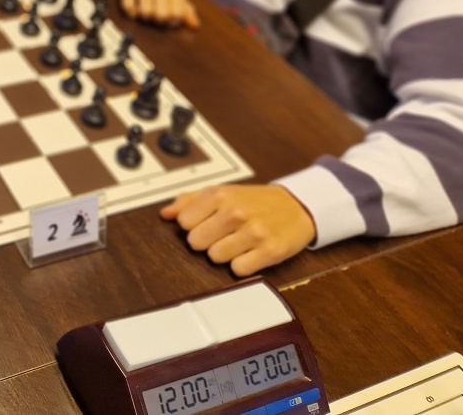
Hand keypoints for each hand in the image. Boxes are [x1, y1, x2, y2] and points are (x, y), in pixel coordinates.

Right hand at [116, 0, 199, 27]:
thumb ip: (185, 7)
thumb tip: (195, 25)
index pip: (177, 15)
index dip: (171, 21)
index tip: (167, 17)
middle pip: (162, 16)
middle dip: (157, 20)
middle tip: (154, 13)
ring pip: (145, 13)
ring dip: (143, 15)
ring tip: (143, 8)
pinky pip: (129, 6)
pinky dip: (131, 11)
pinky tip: (134, 6)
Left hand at [161, 184, 316, 275]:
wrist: (297, 206)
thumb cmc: (256, 201)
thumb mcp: (222, 192)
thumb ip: (190, 201)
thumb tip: (166, 214)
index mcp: (220, 194)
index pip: (184, 223)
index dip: (193, 226)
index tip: (205, 223)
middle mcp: (236, 212)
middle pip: (196, 243)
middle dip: (206, 242)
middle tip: (222, 235)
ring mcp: (253, 232)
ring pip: (215, 258)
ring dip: (224, 255)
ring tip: (237, 243)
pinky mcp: (270, 251)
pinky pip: (238, 270)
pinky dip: (242, 265)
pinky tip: (249, 253)